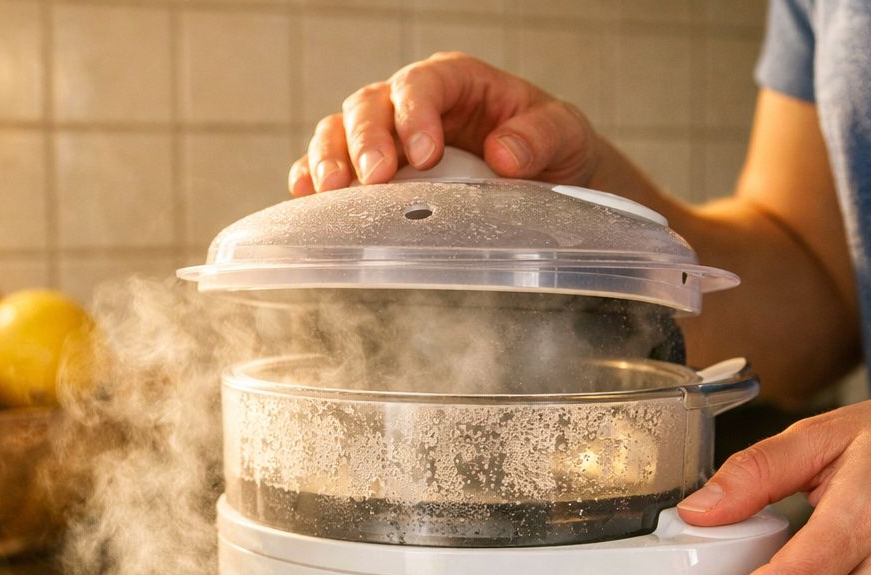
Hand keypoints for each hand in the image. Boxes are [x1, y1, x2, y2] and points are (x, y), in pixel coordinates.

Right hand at [289, 52, 598, 194]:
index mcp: (456, 82)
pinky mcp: (370, 170)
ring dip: (329, 159)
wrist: (544, 180)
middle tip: (375, 178)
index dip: (415, 115)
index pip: (421, 85)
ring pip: (339, 131)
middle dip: (366, 140)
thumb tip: (504, 154)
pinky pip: (329, 166)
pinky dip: (312, 177)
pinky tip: (307, 196)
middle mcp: (411, 103)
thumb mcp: (564, 135)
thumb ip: (540, 137)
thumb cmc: (548, 148)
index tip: (424, 156)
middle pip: (370, 106)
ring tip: (332, 191)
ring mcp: (385, 136)